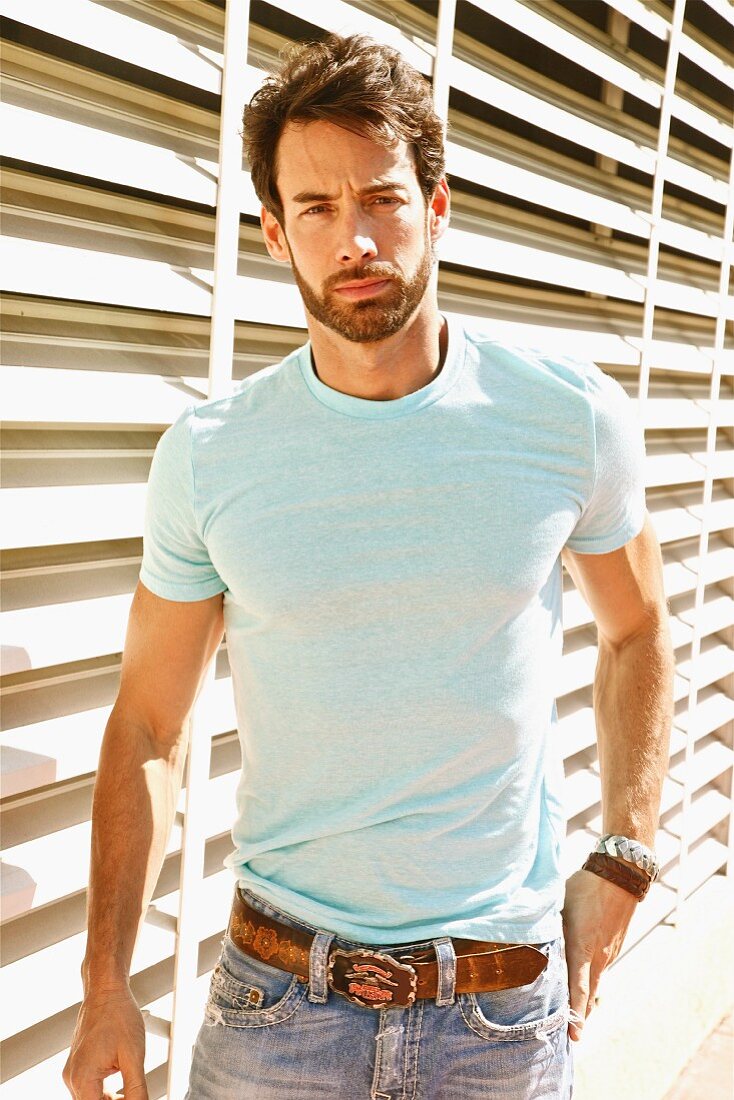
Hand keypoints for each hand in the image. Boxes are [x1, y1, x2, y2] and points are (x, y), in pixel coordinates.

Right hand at [62, 983, 148, 1099]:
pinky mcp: (77, 1065)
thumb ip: (137, 1089)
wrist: (106, 991)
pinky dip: (102, 1093)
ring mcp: (72, 1071)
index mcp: (83, 1079)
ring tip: (130, 1095)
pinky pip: (88, 1088)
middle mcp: (73, 1078)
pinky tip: (119, 1090)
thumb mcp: (134, 1056)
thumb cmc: (119, 1015)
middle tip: (134, 1097)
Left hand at [561, 866, 636, 1041]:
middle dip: (579, 1015)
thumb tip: (532, 937)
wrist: (620, 875)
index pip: (578, 988)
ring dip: (584, 999)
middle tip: (570, 1035)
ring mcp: (608, 952)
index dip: (575, 1012)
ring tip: (574, 1016)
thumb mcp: (561, 905)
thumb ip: (549, 927)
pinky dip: (590, 980)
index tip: (573, 1034)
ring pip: (594, 982)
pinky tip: (582, 982)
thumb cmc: (585, 887)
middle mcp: (598, 956)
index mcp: (582, 948)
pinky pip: (599, 968)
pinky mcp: (612, 946)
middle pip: (588, 994)